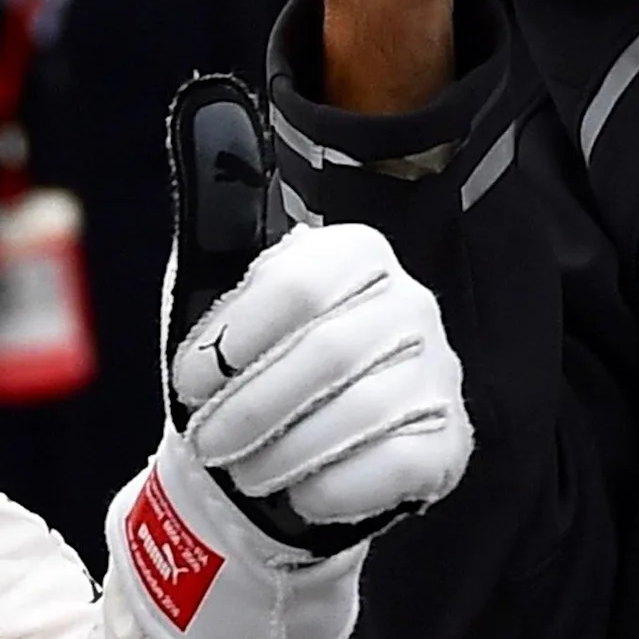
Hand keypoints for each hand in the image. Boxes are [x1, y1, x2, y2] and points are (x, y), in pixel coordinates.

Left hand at [111, 220, 470, 638]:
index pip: (296, 284)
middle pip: (328, 352)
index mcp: (352, 255)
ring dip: (284, 452)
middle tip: (206, 444)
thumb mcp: (223, 300)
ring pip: (362, 413)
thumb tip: (207, 144)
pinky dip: (333, 487)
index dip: (232, 340)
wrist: (284, 451)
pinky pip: (395, 466)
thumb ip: (214, 242)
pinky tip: (299, 493)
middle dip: (252, 407)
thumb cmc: (249, 367)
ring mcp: (438, 373)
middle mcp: (408, 305)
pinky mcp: (449, 441)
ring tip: (241, 472)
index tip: (189, 382)